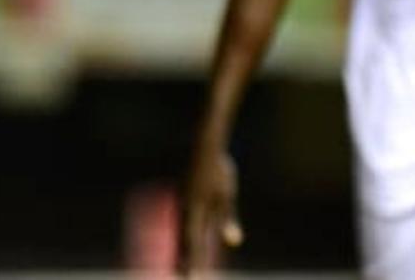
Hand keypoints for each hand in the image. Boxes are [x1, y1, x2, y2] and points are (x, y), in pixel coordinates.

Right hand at [179, 145, 241, 274]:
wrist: (203, 149)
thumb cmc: (218, 172)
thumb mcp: (226, 196)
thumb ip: (227, 220)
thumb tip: (234, 243)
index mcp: (195, 213)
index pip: (194, 244)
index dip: (194, 262)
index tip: (192, 278)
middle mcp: (184, 212)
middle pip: (184, 242)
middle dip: (184, 260)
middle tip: (181, 277)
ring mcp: (181, 205)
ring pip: (180, 234)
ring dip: (181, 250)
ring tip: (180, 266)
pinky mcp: (182, 199)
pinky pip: (181, 223)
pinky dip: (182, 236)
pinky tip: (182, 241)